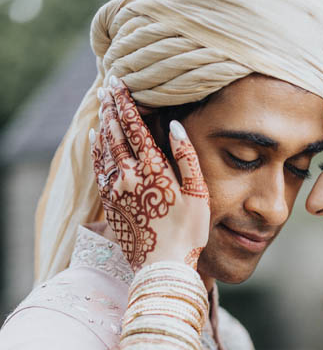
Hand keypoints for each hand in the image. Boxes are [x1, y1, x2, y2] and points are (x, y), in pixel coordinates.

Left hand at [90, 79, 209, 270]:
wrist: (162, 266)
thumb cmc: (188, 233)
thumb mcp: (198, 195)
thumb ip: (187, 158)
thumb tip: (174, 126)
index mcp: (154, 169)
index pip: (135, 127)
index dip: (126, 103)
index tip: (119, 83)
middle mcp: (129, 175)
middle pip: (116, 132)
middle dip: (111, 107)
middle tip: (107, 87)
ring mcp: (116, 189)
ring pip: (104, 147)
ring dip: (103, 124)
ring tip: (102, 105)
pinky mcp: (110, 202)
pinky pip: (99, 167)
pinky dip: (97, 148)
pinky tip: (96, 138)